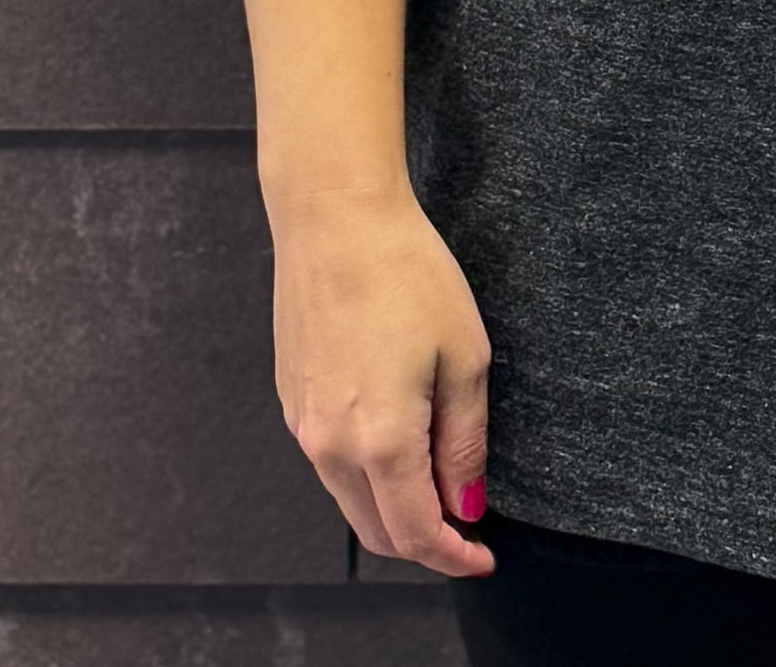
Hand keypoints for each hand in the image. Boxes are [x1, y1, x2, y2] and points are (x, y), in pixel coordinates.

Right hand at [268, 180, 497, 576]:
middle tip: (467, 528)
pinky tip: (400, 440)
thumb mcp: (464, 356)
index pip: (415, 533)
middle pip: (375, 529)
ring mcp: (302, 423)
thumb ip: (465, 440)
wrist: (335, 218)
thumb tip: (467, 502)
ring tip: (441, 480)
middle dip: (423, 542)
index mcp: (379, 441)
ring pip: (349, 498)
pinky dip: (367, 474)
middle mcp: (329, 445)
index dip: (453, 556)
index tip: (484, 557)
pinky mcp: (291, 398)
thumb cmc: (409, 275)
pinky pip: (330, 460)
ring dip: (393, 508)